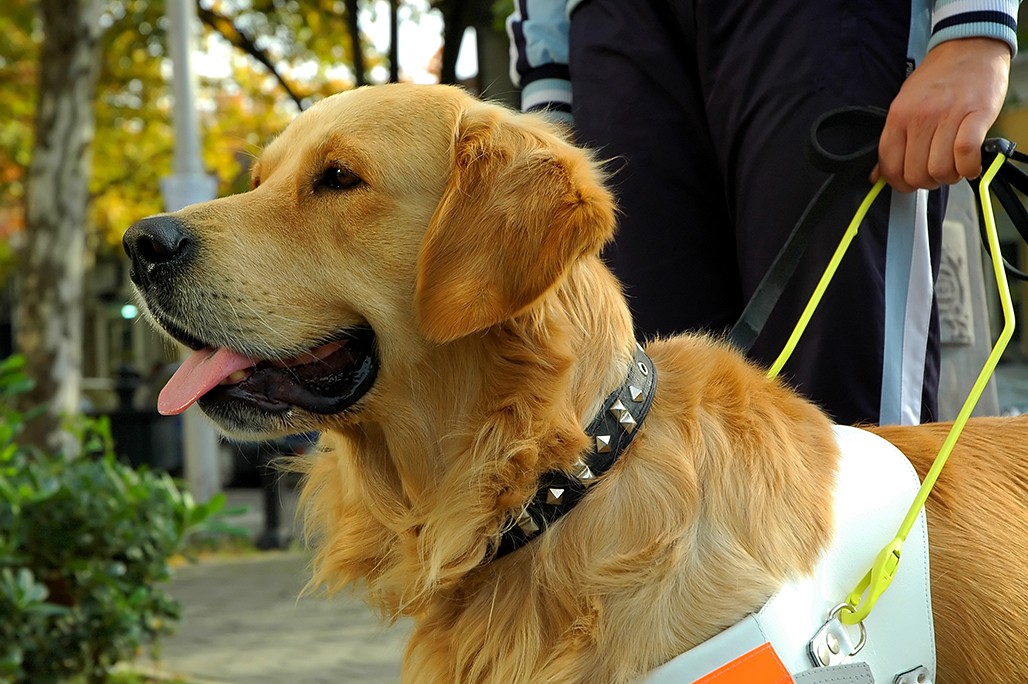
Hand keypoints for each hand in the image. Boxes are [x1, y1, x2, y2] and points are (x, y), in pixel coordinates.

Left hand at [872, 37, 1011, 192]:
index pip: (889, 165)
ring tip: (955, 166)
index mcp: (898, 116)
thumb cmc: (938, 78)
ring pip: (940, 169)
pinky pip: (966, 154)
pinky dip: (969, 168)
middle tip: (936, 172)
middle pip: (915, 173)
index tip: (908, 183)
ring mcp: (948, 116)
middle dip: (927, 182)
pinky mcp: (976, 115)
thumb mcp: (905, 104)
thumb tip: (877, 176)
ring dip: (949, 176)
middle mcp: (920, 117)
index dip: (898, 183)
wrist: (969, 45)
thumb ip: (893, 140)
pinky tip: (970, 165)